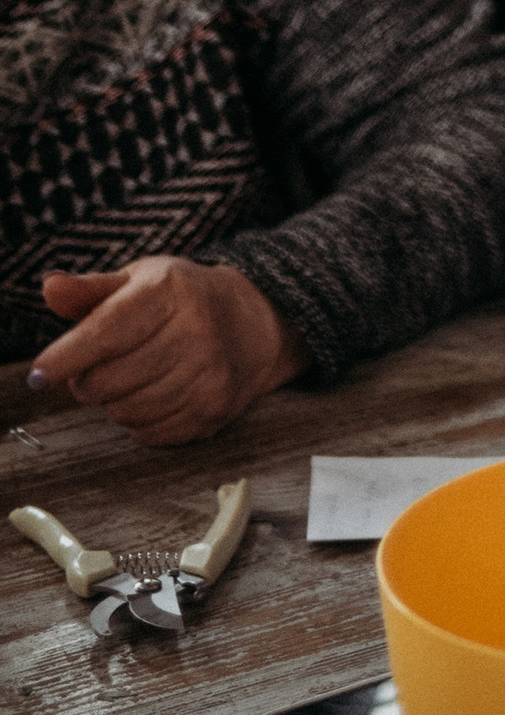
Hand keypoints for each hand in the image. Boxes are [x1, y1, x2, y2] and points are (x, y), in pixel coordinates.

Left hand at [30, 258, 307, 445]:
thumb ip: (90, 289)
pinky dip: (140, 421)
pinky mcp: (214, 409)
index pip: (106, 332)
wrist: (255, 322)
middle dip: (88, 379)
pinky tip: (154, 393)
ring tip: (132, 376)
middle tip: (101, 364)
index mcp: (171, 291)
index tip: (39, 374)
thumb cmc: (185, 298)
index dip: (65, 357)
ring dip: (115, 401)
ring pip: (124, 412)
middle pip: (106, 381)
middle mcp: (196, 330)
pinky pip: (148, 434)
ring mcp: (209, 373)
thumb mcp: (140, 280)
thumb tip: (50, 289)